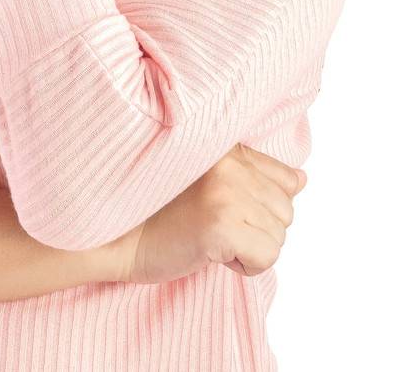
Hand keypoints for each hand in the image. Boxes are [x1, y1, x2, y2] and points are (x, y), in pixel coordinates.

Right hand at [114, 143, 306, 283]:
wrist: (111, 237)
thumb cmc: (153, 213)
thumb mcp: (204, 181)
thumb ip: (251, 174)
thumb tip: (301, 180)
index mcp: (223, 146)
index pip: (284, 179)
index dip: (257, 206)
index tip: (218, 208)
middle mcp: (228, 162)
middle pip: (285, 212)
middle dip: (254, 228)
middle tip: (207, 225)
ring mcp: (225, 191)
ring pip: (278, 236)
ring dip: (247, 247)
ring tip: (205, 237)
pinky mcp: (221, 224)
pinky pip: (266, 258)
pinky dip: (244, 266)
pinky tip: (209, 252)